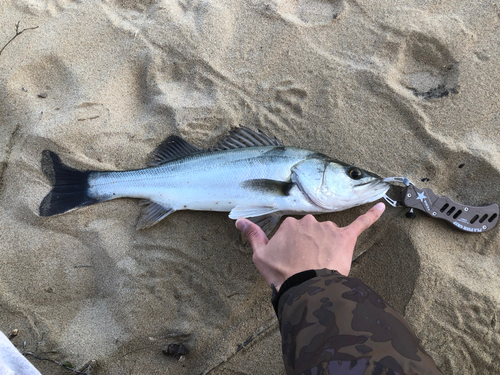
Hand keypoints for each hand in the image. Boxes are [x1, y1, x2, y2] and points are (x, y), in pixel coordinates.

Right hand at [236, 202, 385, 289]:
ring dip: (326, 245)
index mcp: (290, 224)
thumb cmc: (282, 273)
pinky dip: (371, 215)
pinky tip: (382, 208)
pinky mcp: (346, 237)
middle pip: (310, 230)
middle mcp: (309, 221)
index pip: (291, 231)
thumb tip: (239, 219)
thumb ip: (251, 234)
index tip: (291, 260)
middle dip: (309, 245)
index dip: (291, 247)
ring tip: (322, 265)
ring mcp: (328, 229)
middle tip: (305, 264)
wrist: (305, 288)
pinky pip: (360, 223)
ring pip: (328, 233)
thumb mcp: (260, 256)